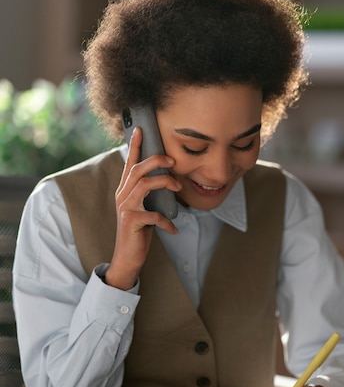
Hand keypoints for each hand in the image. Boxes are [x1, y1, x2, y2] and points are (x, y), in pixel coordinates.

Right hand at [105, 127, 181, 289]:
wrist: (127, 256)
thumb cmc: (138, 231)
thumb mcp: (144, 208)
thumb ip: (149, 194)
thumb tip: (169, 181)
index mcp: (125, 190)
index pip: (129, 163)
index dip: (135, 146)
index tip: (141, 129)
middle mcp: (122, 195)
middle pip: (137, 169)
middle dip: (156, 161)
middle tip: (173, 161)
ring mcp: (126, 208)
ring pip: (144, 184)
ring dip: (164, 182)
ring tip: (178, 187)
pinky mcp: (132, 221)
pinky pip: (154, 215)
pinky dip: (167, 221)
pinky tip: (174, 228)